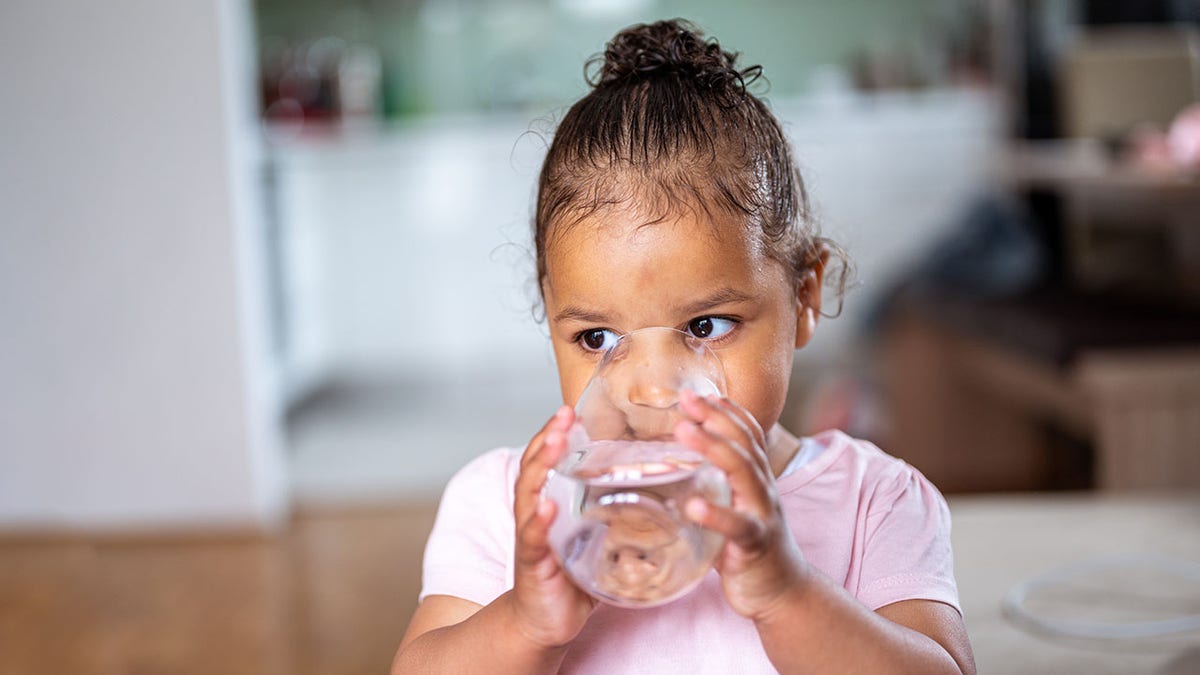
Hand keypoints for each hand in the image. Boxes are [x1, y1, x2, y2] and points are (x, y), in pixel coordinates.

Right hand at [509, 405, 595, 647]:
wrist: (544, 623)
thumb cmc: (570, 579)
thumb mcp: (594, 541)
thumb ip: (618, 520)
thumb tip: (661, 503)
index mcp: (548, 504)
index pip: (547, 460)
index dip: (555, 434)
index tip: (569, 410)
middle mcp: (534, 514)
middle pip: (534, 467)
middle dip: (547, 439)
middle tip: (563, 416)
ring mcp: (531, 537)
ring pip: (529, 494)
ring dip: (540, 467)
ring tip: (553, 445)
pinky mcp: (532, 563)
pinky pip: (533, 538)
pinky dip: (539, 521)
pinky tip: (547, 506)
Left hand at [675, 390, 811, 620]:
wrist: (783, 591)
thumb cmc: (750, 547)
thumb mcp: (732, 507)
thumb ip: (710, 487)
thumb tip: (670, 468)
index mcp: (756, 479)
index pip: (746, 434)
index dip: (724, 410)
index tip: (698, 392)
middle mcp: (763, 489)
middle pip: (743, 443)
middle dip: (715, 417)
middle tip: (687, 399)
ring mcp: (762, 514)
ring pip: (743, 473)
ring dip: (713, 448)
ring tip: (684, 431)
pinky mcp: (756, 544)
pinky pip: (737, 526)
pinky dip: (716, 514)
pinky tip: (693, 506)